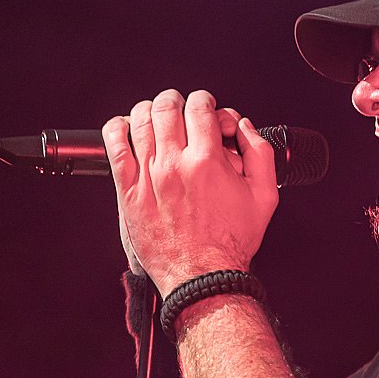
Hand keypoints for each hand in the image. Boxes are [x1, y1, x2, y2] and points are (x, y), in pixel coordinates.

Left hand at [102, 89, 279, 295]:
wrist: (202, 277)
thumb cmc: (232, 241)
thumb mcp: (264, 196)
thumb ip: (260, 154)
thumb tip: (244, 127)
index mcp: (208, 161)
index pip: (199, 108)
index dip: (204, 100)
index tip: (205, 106)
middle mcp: (175, 165)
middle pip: (167, 108)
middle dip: (176, 100)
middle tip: (181, 108)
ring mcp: (148, 177)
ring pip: (139, 120)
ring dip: (150, 110)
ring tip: (157, 116)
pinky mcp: (127, 192)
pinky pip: (113, 147)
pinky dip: (117, 128)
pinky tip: (126, 128)